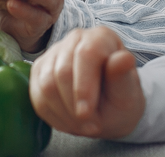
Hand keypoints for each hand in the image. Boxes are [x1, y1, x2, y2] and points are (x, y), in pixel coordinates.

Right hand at [30, 26, 145, 138]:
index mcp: (101, 38)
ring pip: (47, 84)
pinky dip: (53, 115)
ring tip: (82, 126)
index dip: (84, 86)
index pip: (86, 54)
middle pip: (62, 71)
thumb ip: (123, 77)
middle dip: (73, 105)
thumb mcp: (128, 94)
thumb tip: (124, 58)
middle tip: (91, 127)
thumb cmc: (120, 99)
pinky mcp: (40, 69)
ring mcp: (54, 52)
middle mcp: (76, 38)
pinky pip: (37, 94)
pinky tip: (70, 123)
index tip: (86, 113)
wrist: (108, 110)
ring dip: (63, 113)